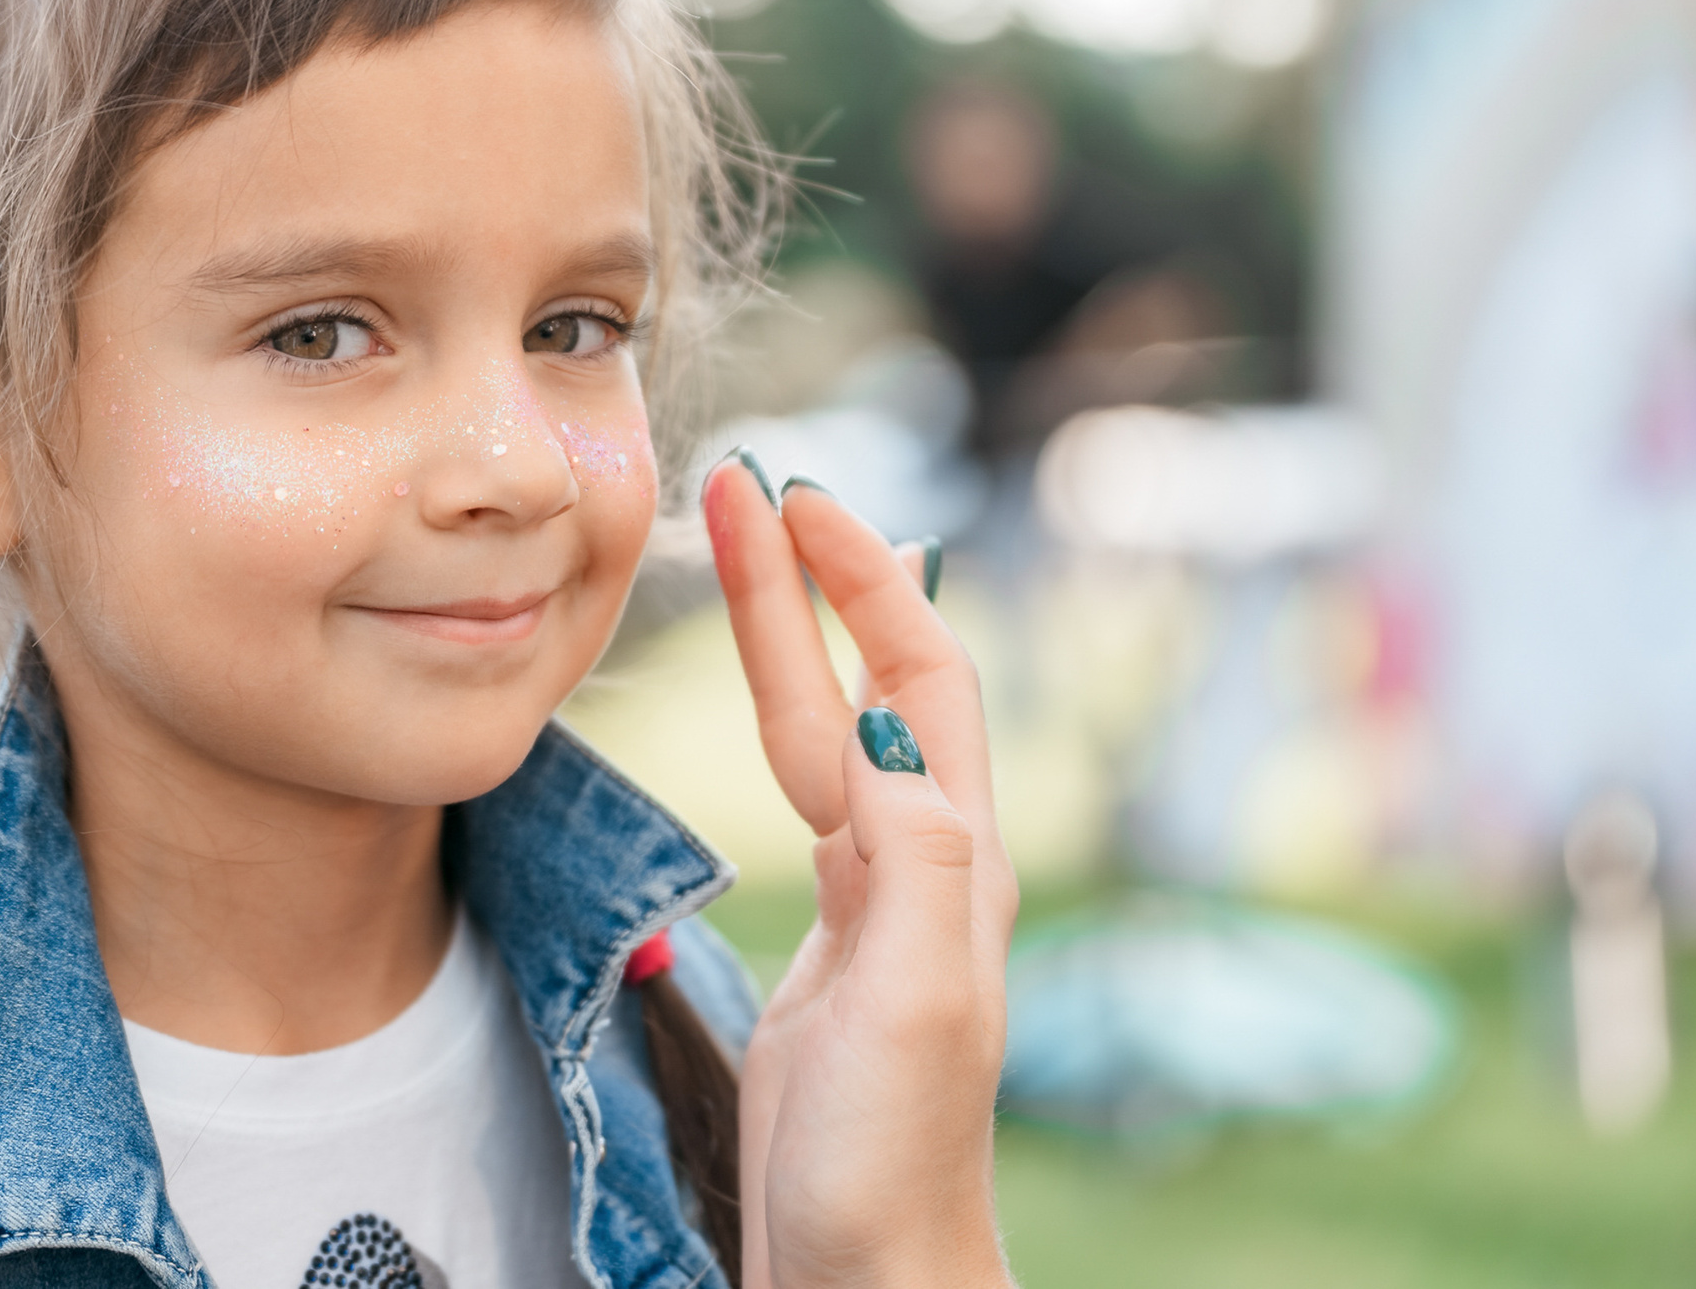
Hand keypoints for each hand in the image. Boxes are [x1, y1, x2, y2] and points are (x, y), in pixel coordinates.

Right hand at [705, 455, 1016, 1288]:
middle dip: (813, 578)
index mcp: (955, 861)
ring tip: (739, 544)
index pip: (919, 676)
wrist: (864, 1269)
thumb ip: (914, 856)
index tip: (800, 500)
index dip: (862, 583)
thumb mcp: (917, 998)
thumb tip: (886, 721)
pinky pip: (807, 790)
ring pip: (831, 726)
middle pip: (871, 680)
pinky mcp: (834, 944)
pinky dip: (782, 717)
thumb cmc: (892, 1156)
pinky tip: (777, 701)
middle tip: (750, 485)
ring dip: (787, 632)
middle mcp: (927, 862)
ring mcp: (880, 901)